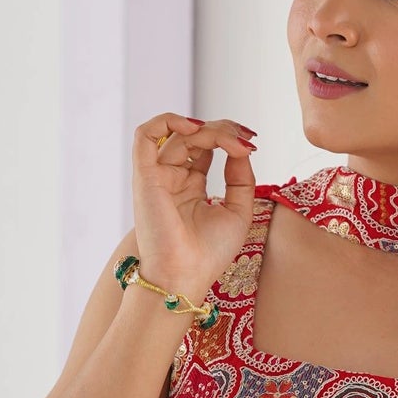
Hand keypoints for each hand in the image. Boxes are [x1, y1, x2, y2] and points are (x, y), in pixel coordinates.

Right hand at [132, 111, 259, 301]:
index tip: (252, 144)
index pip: (206, 148)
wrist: (185, 276)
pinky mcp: (145, 176)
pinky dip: (167, 121)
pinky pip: (145, 135)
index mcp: (191, 187)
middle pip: (194, 137)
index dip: (228, 138)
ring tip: (230, 139)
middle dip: (223, 130)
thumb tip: (242, 149)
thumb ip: (241, 178)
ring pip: (178, 133)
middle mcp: (172, 178)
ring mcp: (158, 176)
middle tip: (245, 139)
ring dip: (208, 129)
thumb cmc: (208, 255)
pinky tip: (195, 127)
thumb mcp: (238, 212)